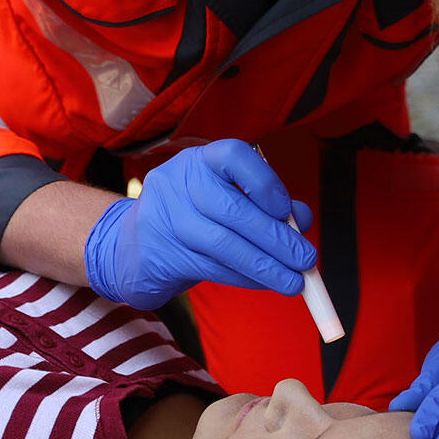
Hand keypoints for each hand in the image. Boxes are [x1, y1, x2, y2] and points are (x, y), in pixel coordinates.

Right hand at [82, 140, 315, 309]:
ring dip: (266, 267)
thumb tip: (303, 220)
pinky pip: (212, 268)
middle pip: (233, 209)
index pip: (233, 155)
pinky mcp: (162, 254)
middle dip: (277, 239)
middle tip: (306, 260)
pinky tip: (264, 283)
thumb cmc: (193, 219)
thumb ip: (265, 204)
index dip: (265, 182)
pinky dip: (244, 278)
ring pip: (224, 245)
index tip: (287, 211)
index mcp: (199, 160)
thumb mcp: (224, 200)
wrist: (131, 247)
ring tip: (294, 282)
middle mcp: (178, 183)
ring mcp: (165, 219)